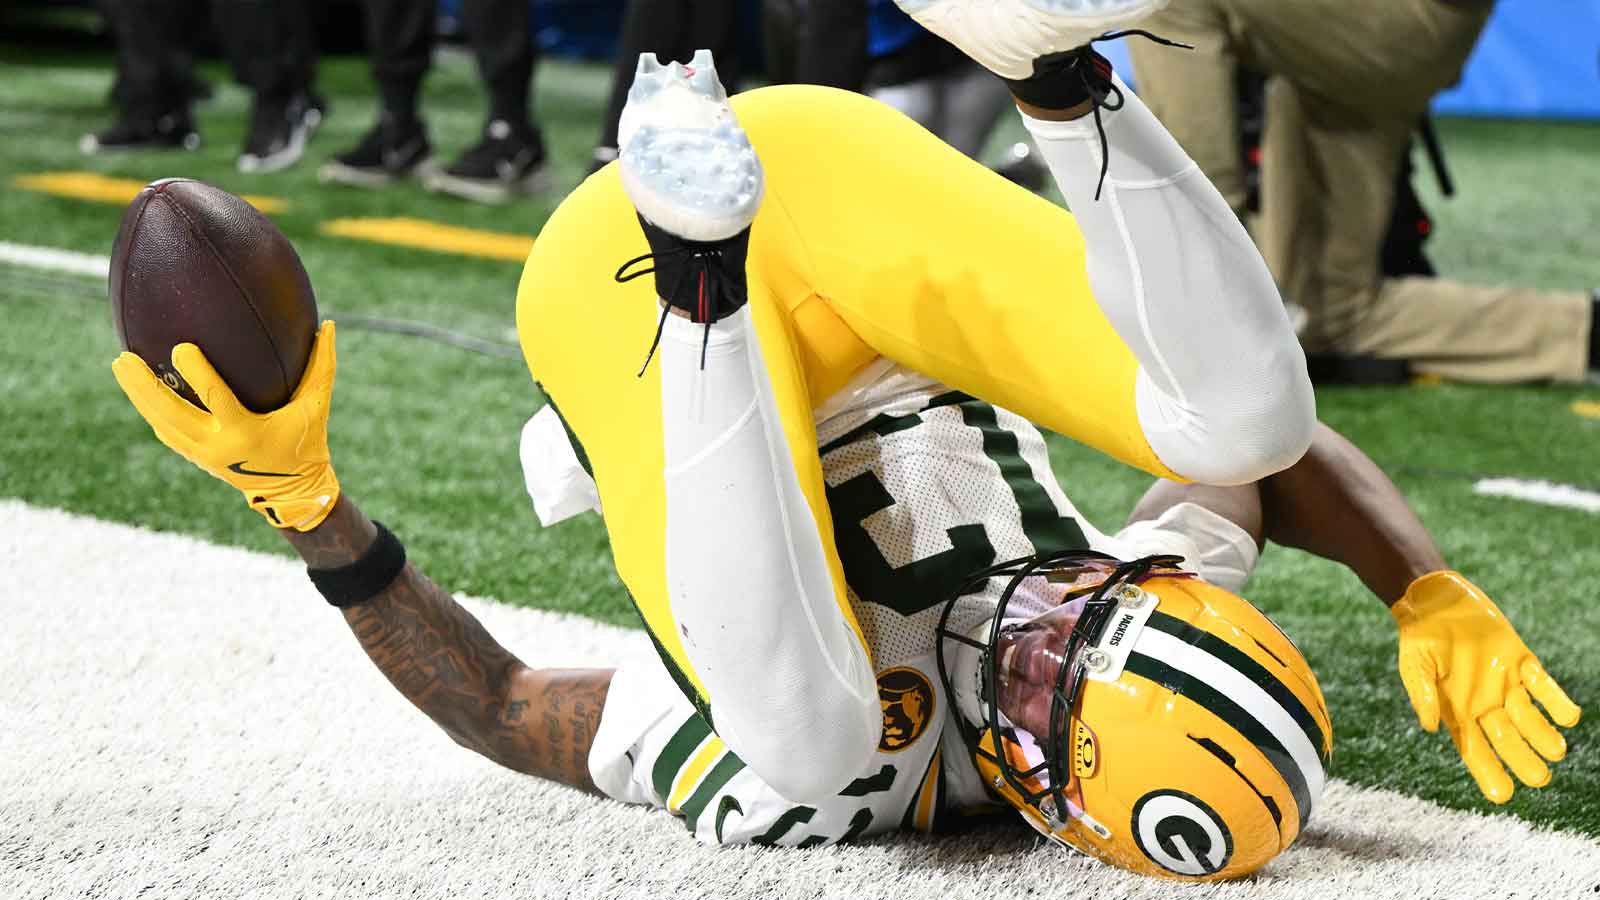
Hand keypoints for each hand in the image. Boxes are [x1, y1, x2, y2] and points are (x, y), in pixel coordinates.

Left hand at [112, 321, 340, 530]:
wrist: (293, 491)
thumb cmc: (308, 442)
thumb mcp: (317, 406)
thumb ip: (323, 366)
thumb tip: (331, 324)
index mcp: (246, 432)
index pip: (215, 400)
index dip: (197, 374)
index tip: (180, 347)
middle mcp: (218, 446)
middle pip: (170, 414)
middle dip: (144, 386)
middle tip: (123, 357)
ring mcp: (202, 455)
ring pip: (160, 423)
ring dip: (138, 395)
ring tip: (120, 364)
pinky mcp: (197, 458)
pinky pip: (166, 431)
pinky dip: (150, 410)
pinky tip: (137, 388)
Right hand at [1391, 571, 1580, 802]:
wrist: (1437, 601)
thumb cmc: (1419, 637)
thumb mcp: (1414, 664)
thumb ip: (1421, 693)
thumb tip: (1429, 726)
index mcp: (1456, 711)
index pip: (1474, 750)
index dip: (1488, 773)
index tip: (1502, 796)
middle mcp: (1484, 704)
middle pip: (1507, 741)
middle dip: (1523, 761)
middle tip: (1539, 778)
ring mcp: (1505, 684)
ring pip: (1529, 719)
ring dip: (1542, 735)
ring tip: (1556, 751)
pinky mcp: (1522, 662)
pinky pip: (1544, 687)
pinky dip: (1556, 702)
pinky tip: (1569, 717)